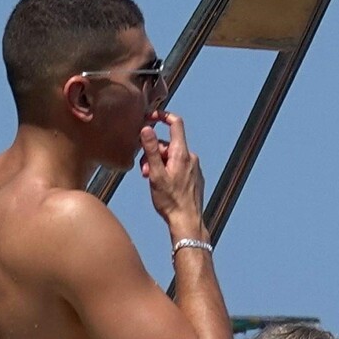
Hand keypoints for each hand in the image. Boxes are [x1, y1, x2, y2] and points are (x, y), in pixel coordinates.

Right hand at [139, 111, 204, 232]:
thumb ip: (151, 149)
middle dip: (153, 152)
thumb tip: (147, 129)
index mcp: (181, 153)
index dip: (162, 116)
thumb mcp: (155, 173)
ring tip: (151, 180)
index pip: (175, 123)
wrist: (187, 221)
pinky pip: (178, 166)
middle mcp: (191, 158)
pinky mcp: (194, 177)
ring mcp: (194, 168)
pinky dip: (167, 170)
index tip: (150, 117)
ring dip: (158, 164)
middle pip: (168, 144)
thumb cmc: (171, 201)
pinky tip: (162, 184)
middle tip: (143, 169)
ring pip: (172, 157)